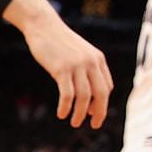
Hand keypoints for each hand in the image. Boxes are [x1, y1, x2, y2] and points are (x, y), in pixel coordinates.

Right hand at [17, 4, 112, 127]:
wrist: (45, 27)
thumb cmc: (60, 43)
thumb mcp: (79, 54)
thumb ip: (86, 70)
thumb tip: (87, 95)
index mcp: (98, 59)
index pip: (107, 87)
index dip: (102, 103)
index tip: (93, 113)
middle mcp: (91, 63)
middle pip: (101, 94)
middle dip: (99, 112)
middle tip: (94, 125)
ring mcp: (77, 65)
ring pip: (85, 97)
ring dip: (80, 114)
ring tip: (75, 123)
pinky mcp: (62, 69)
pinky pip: (68, 94)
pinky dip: (66, 107)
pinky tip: (61, 114)